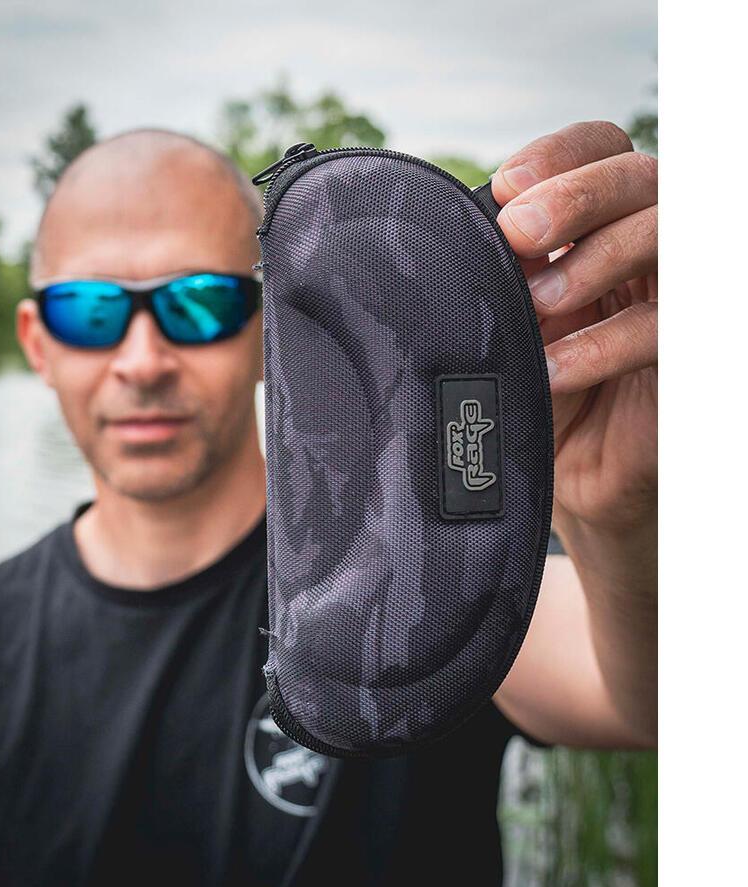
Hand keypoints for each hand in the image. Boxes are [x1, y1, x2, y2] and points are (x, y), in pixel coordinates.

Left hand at [491, 121, 656, 531]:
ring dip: (596, 257)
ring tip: (536, 304)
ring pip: (668, 232)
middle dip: (577, 194)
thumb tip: (460, 229)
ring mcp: (671, 298)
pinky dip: (605, 342)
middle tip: (517, 232)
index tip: (504, 189)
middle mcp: (643, 250)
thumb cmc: (524, 390)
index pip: (602, 150)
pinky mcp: (686, 357)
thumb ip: (498, 273)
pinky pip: (664, 327)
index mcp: (597, 229)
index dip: (560, 155)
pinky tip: (552, 369)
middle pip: (641, 175)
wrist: (554, 476)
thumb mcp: (504, 323)